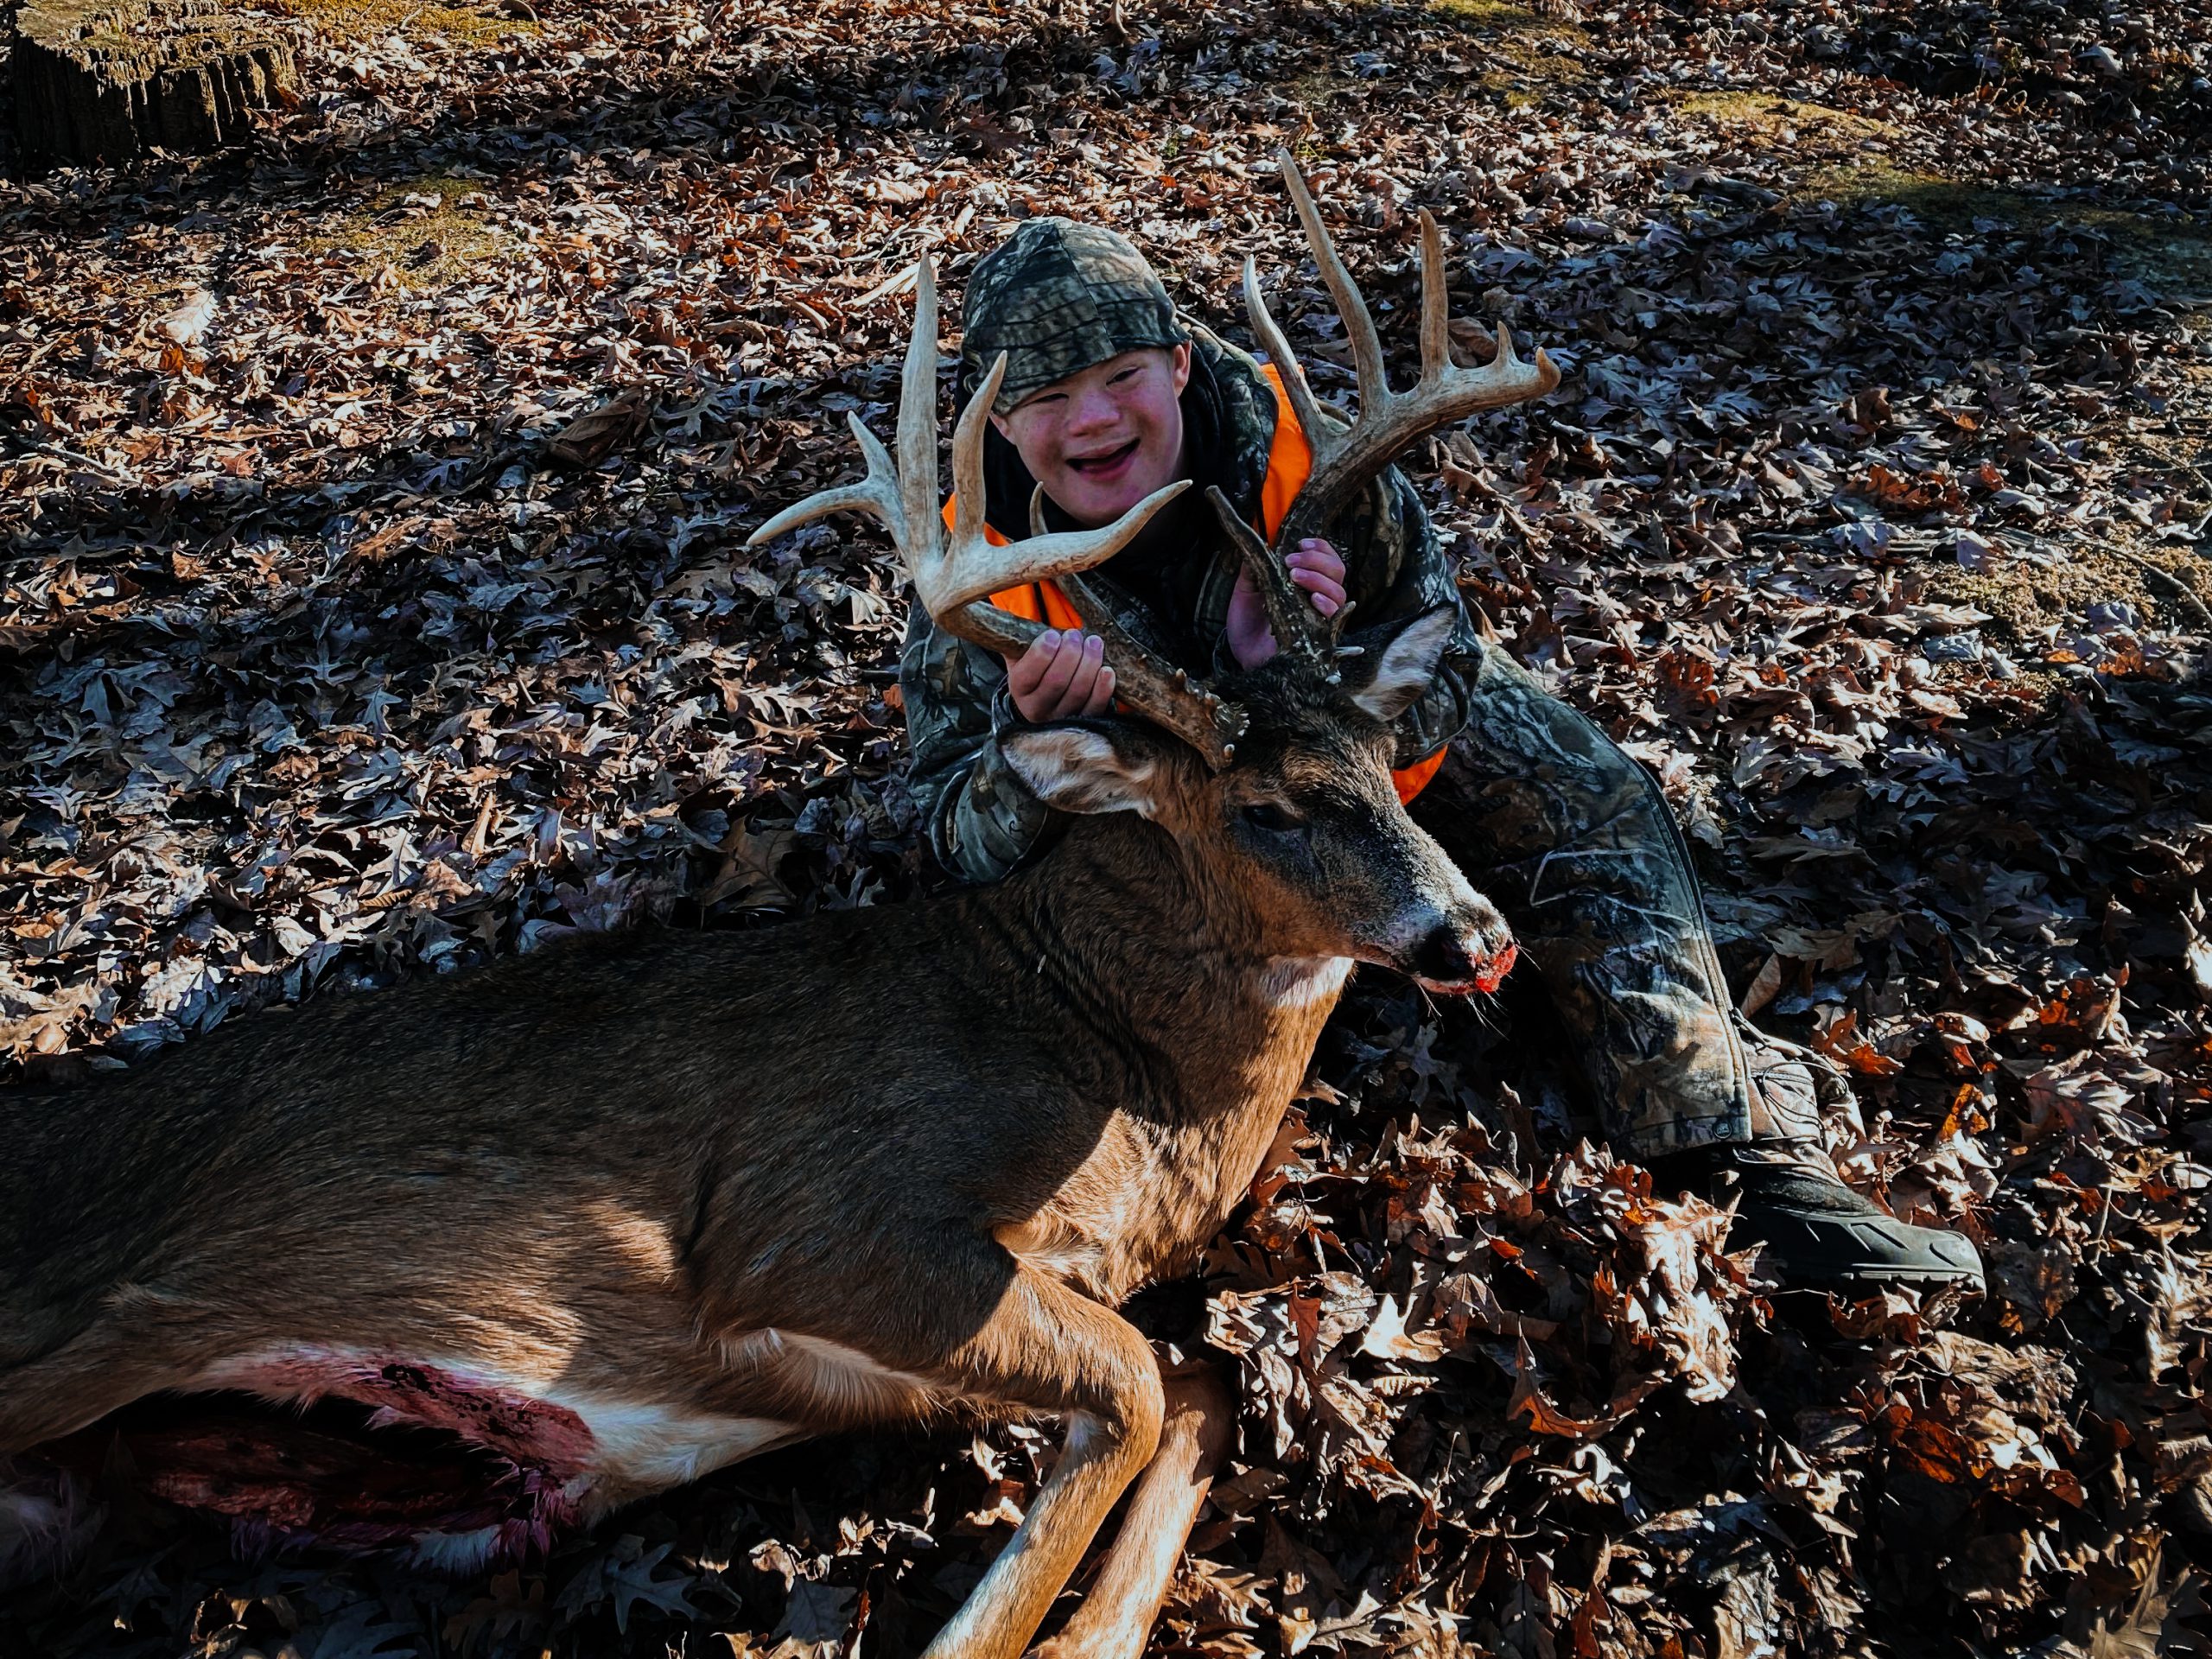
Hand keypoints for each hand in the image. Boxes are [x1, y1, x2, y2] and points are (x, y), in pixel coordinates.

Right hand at [1004, 629, 1115, 721]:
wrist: (1046, 694)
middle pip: (1056, 683)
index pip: (1028, 675)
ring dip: (1089, 664)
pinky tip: (1107, 670)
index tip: (1053, 634)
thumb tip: (1002, 613)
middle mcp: (1036, 709)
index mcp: (1018, 690)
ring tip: (1094, 643)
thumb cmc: (1035, 663)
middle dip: (1069, 654)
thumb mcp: (1019, 652)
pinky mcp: (1083, 721)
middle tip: (1075, 635)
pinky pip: (1095, 707)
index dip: (1042, 653)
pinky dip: (1103, 688)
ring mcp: (1060, 719)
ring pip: (1077, 693)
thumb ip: (1015, 637)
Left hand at [1225, 538, 1347, 668]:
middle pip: (1338, 571)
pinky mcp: (1321, 635)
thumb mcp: (1246, 589)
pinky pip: (1336, 617)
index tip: (1300, 543)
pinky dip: (1327, 604)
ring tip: (1294, 577)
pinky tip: (1313, 599)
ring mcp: (1321, 616)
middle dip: (1316, 560)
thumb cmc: (1248, 623)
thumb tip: (1258, 542)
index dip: (1320, 547)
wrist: (1242, 653)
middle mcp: (1318, 597)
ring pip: (1339, 591)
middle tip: (1291, 562)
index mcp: (1305, 582)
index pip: (1327, 558)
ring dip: (1318, 579)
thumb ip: (1253, 567)